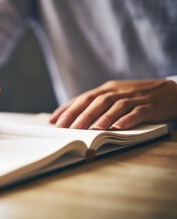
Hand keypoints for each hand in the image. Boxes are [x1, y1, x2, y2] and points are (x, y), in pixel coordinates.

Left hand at [50, 79, 176, 129]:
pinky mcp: (150, 106)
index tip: (54, 120)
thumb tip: (74, 117)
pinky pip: (137, 112)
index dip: (68, 108)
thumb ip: (98, 104)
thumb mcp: (116, 96)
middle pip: (96, 101)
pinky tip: (117, 128)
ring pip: (114, 106)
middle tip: (66, 128)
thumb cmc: (138, 96)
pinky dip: (126, 120)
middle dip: (79, 115)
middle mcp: (118, 91)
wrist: (172, 91)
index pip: (83, 97)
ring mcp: (134, 98)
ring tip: (89, 130)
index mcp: (108, 89)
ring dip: (101, 118)